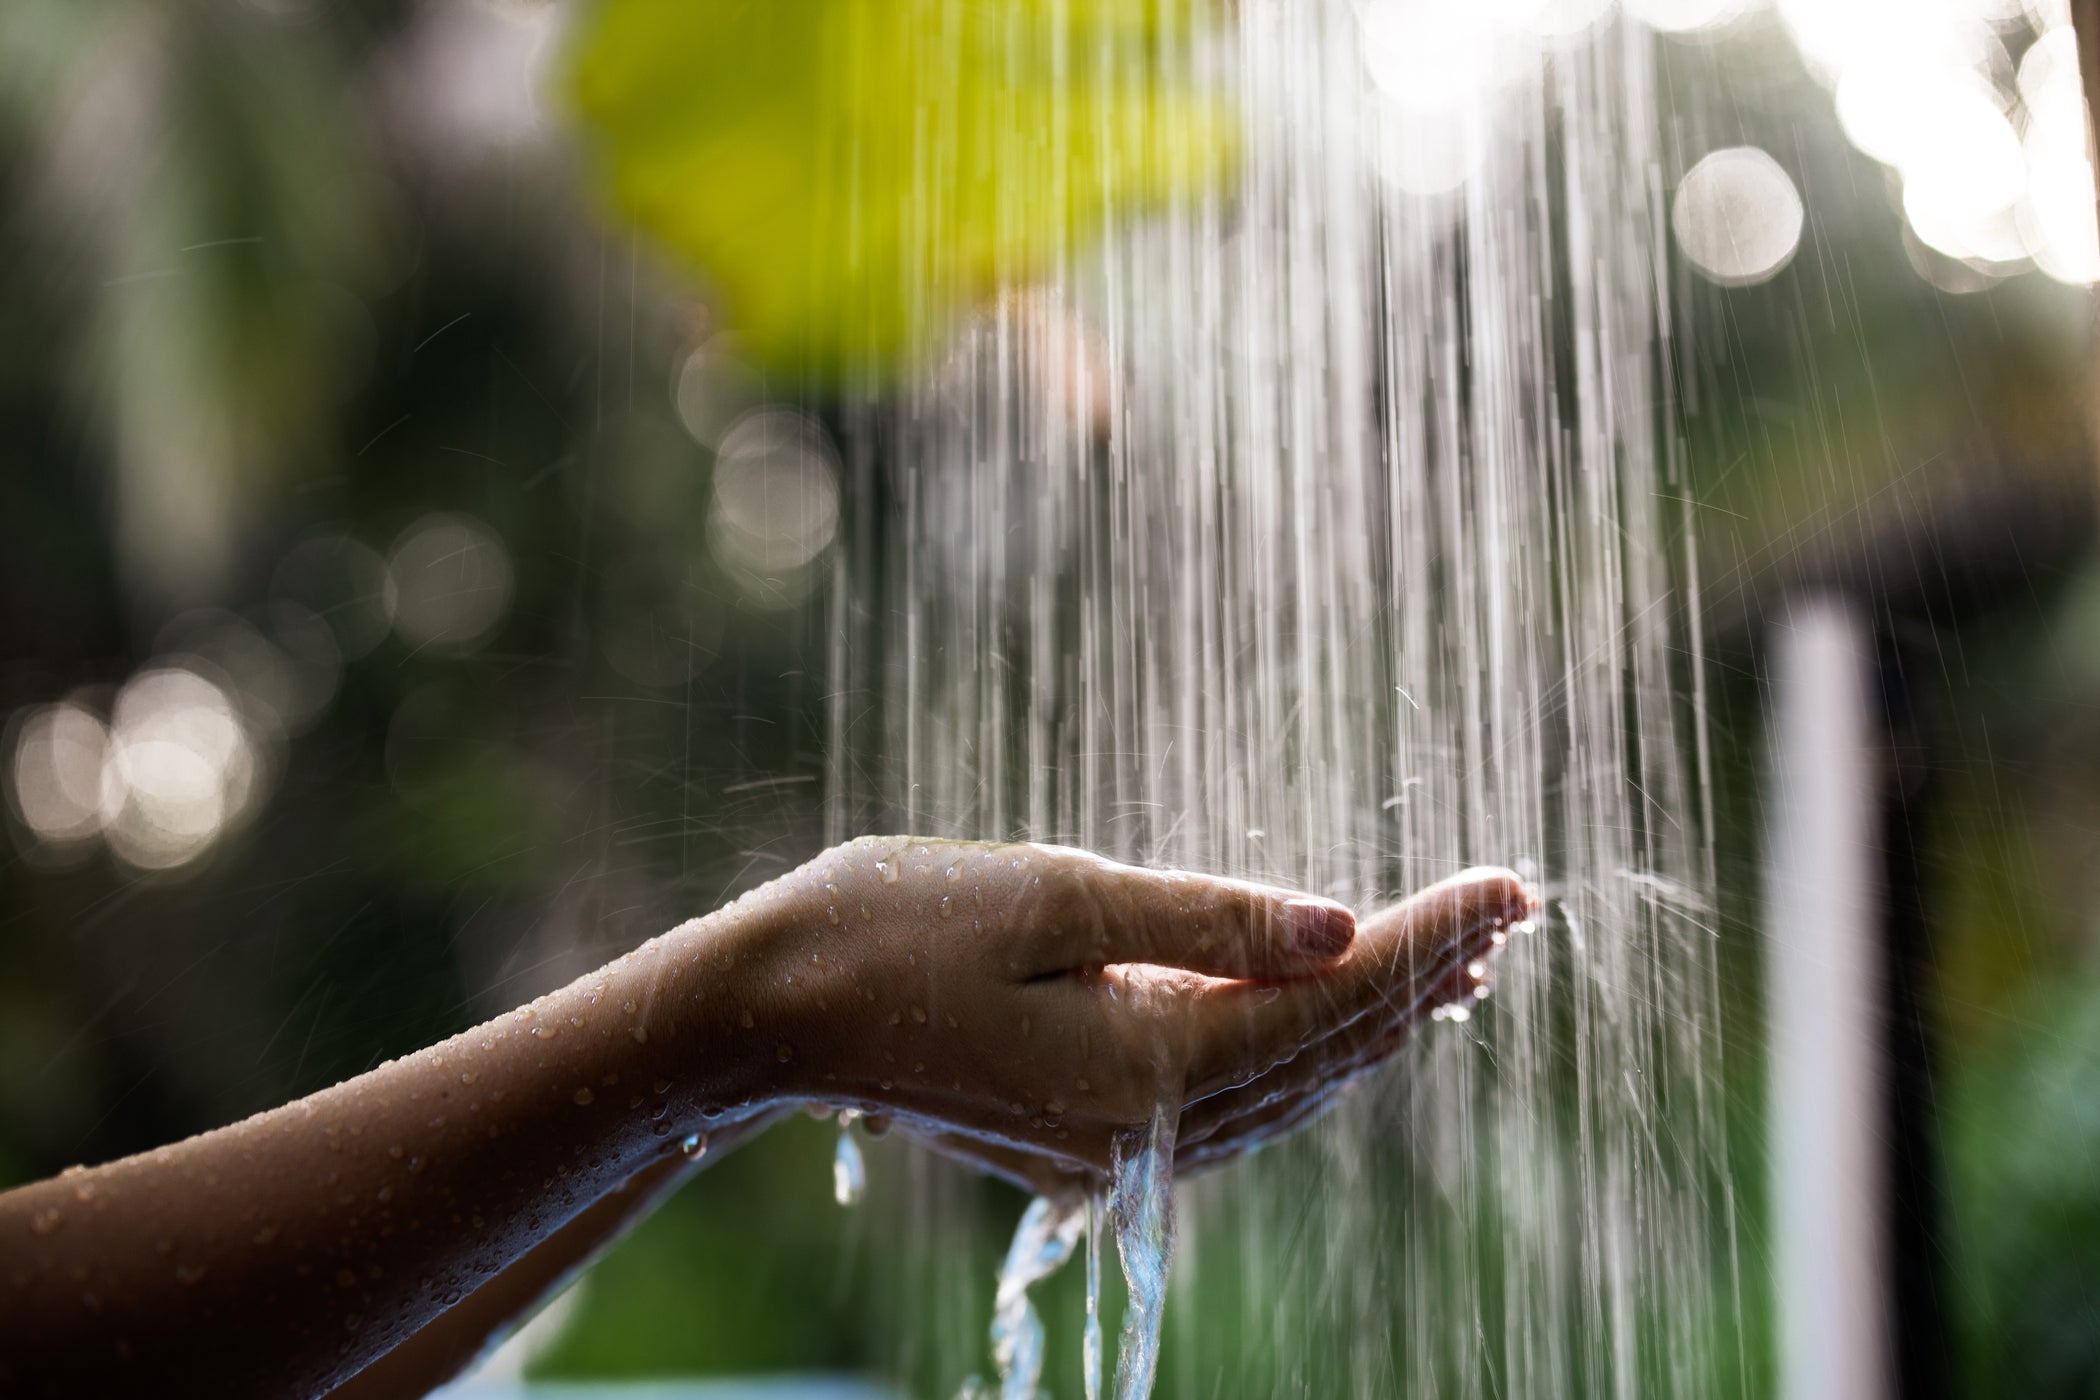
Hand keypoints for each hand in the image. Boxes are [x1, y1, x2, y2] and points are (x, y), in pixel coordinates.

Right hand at [735, 840, 1533, 1191]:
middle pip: (1324, 1058)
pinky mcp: (1081, 1138)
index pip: (1332, 1002)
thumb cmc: (892, 927)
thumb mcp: (1055, 896)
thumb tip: (1345, 927)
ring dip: (1372, 1025)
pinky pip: (1226, 1101)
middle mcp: (1140, 1132)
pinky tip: (1328, 1010)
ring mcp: (1109, 1148)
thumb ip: (1208, 920)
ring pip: (1284, 1090)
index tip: (1513, 884)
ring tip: (1458, 964)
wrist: (768, 1010)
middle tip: (1513, 912)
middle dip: (1425, 980)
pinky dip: (1295, 1052)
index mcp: (1142, 1068)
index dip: (1432, 939)